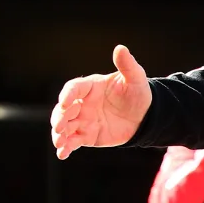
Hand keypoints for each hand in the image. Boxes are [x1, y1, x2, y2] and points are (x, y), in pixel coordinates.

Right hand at [50, 44, 152, 159]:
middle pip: (64, 109)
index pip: (74, 88)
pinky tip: (62, 154)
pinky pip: (72, 142)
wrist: (144, 117)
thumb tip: (121, 48)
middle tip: (60, 125)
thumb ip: (127, 65)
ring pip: (65, 126)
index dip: (68, 94)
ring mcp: (82, 120)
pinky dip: (65, 148)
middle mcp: (82, 103)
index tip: (65, 102)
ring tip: (59, 141)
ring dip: (59, 134)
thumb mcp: (135, 79)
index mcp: (90, 87)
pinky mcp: (86, 135)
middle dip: (59, 117)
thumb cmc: (138, 94)